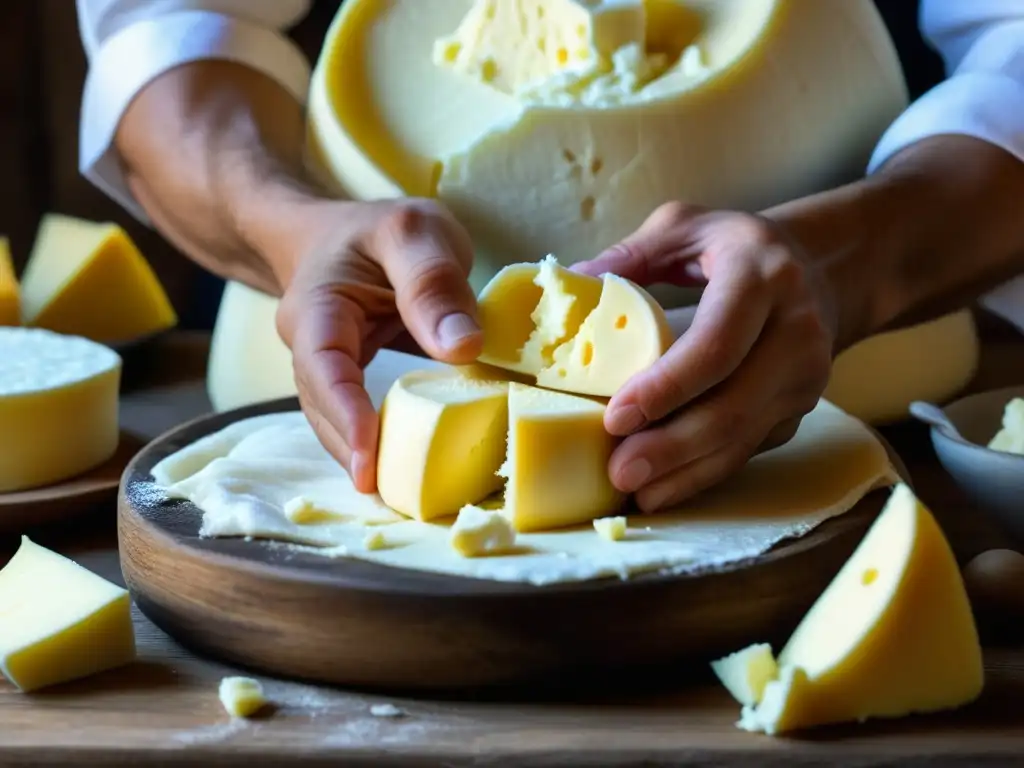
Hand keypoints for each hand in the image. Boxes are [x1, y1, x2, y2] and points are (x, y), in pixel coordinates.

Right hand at [274, 198, 482, 493]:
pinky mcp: (348, 383)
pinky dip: (377, 442)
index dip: (345, 412)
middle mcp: (310, 346)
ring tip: (401, 496)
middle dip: (352, 451)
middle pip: (322, 407)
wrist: (344, 235)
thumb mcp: (414, 231)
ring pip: (334, 420)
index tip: (369, 455)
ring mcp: (325, 369)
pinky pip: (355, 417)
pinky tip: (407, 469)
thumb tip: (462, 347)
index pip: (322, 365)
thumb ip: (433, 282)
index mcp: (318, 306)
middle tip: (391, 495)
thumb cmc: (379, 231)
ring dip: (363, 456)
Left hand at [573, 203, 836, 511]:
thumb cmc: (737, 246)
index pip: (717, 344)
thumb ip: (631, 253)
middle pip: (732, 405)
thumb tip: (573, 282)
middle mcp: (796, 331)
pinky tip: (664, 488)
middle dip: (672, 447)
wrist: (821, 268)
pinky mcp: (797, 409)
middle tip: (618, 471)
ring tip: (634, 491)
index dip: (667, 387)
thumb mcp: (686, 227)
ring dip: (686, 472)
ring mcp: (804, 377)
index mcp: (762, 277)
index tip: (616, 417)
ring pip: (742, 438)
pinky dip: (704, 473)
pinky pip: (748, 449)